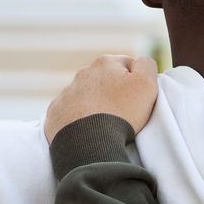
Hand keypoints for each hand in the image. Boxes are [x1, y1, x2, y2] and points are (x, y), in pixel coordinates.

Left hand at [45, 56, 160, 140]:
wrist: (90, 141)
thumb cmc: (122, 112)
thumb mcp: (146, 84)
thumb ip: (147, 65)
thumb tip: (141, 62)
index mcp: (105, 63)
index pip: (127, 65)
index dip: (136, 82)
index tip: (138, 99)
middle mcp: (83, 73)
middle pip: (105, 79)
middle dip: (113, 91)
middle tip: (123, 112)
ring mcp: (67, 92)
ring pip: (86, 95)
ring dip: (95, 104)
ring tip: (105, 123)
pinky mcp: (56, 111)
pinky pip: (70, 111)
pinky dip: (78, 118)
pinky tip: (87, 129)